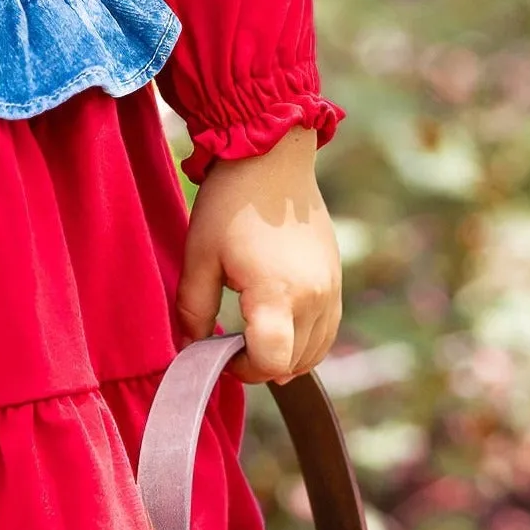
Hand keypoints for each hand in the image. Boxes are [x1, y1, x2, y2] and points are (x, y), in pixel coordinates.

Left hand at [176, 126, 341, 384]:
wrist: (273, 159)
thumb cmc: (231, 204)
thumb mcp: (199, 257)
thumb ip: (194, 310)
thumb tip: (193, 346)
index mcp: (278, 294)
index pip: (270, 362)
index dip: (243, 370)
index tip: (221, 352)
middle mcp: (314, 297)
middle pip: (292, 363)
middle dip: (259, 364)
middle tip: (230, 343)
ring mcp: (331, 290)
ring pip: (315, 353)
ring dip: (284, 356)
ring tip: (254, 334)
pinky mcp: (337, 280)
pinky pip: (327, 331)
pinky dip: (305, 340)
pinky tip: (278, 325)